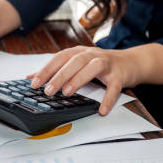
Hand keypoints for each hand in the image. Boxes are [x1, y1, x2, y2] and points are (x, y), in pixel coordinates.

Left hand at [28, 46, 142, 115]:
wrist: (131, 62)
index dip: (46, 69)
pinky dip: (108, 99)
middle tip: (47, 90)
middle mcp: (92, 55)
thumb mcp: (78, 64)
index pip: (59, 58)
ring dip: (79, 79)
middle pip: (74, 62)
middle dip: (59, 75)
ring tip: (67, 93)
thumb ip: (56, 70)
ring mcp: (107, 64)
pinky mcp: (120, 75)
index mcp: (79, 52)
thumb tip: (31, 77)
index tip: (34, 82)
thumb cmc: (101, 65)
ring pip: (92, 68)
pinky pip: (114, 87)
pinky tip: (102, 110)